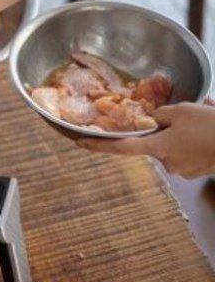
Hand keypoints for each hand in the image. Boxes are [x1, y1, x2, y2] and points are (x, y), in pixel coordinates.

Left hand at [77, 100, 214, 178]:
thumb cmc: (210, 126)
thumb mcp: (181, 111)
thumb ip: (160, 115)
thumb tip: (153, 119)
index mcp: (158, 148)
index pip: (121, 147)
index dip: (99, 145)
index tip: (80, 143)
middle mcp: (167, 162)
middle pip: (155, 142)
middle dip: (166, 129)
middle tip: (187, 114)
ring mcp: (183, 169)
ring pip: (175, 145)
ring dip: (185, 132)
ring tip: (205, 118)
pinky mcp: (198, 170)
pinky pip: (189, 150)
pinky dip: (195, 139)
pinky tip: (209, 128)